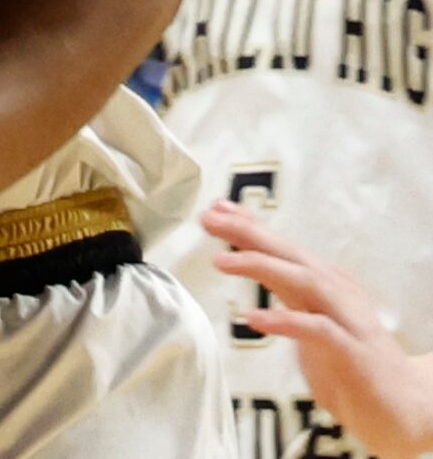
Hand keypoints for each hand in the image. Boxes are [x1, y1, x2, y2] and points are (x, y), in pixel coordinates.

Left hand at [205, 200, 432, 458]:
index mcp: (327, 285)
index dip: (249, 226)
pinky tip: (254, 317)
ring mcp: (349, 321)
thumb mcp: (311, 327)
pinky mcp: (355, 353)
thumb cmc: (354, 366)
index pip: (283, 248)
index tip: (214, 209)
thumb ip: (285, 300)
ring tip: (221, 261)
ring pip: (304, 281)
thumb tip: (248, 276)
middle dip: (248, 232)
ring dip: (262, 266)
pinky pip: (318, 330)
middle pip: (290, 254)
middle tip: (209, 219)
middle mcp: (338, 294)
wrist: (410, 409)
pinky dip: (286, 321)